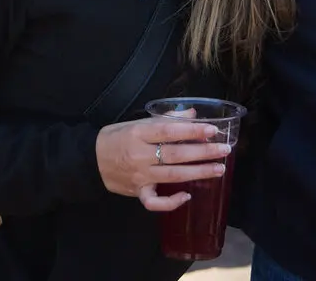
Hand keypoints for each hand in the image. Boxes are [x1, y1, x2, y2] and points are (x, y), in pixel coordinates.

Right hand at [95, 119, 230, 212]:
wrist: (90, 160)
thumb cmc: (116, 137)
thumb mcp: (136, 122)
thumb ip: (165, 119)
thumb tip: (192, 113)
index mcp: (138, 133)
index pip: (169, 131)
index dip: (192, 130)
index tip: (212, 130)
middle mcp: (140, 155)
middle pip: (176, 154)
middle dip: (203, 152)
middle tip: (224, 150)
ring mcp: (139, 176)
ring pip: (173, 176)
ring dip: (198, 172)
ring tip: (219, 169)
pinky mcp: (137, 192)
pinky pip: (154, 202)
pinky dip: (171, 202)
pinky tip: (187, 196)